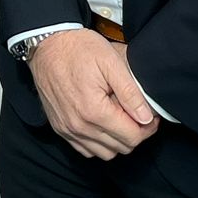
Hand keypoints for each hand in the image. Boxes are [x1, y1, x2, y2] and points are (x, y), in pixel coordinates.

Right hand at [27, 31, 155, 159]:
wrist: (47, 44)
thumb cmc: (78, 49)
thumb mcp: (111, 61)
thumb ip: (130, 93)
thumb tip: (146, 117)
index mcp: (94, 111)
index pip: (132, 137)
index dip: (147, 128)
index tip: (151, 116)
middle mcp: (79, 126)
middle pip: (120, 148)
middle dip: (135, 133)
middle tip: (136, 113)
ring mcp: (67, 130)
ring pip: (104, 153)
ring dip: (117, 140)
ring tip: (119, 117)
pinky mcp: (60, 129)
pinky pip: (86, 149)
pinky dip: (99, 143)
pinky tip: (102, 123)